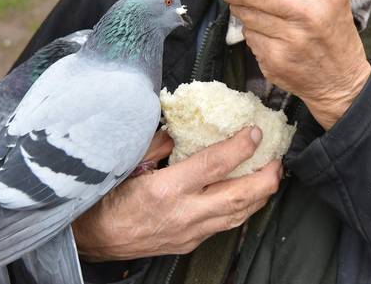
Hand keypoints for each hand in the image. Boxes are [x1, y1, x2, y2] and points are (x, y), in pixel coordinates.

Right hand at [73, 127, 281, 260]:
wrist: (93, 238)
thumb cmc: (106, 199)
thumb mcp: (129, 163)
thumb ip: (159, 144)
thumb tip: (180, 128)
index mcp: (167, 189)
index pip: (214, 165)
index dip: (240, 148)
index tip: (254, 132)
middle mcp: (184, 213)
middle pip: (239, 197)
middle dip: (266, 176)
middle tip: (276, 157)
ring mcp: (190, 232)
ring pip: (238, 215)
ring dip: (260, 194)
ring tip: (270, 174)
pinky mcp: (190, 243)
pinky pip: (225, 225)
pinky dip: (242, 208)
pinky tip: (247, 196)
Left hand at [221, 0, 370, 128]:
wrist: (342, 80)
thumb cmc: (331, 31)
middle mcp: (310, 14)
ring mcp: (291, 40)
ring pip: (247, 13)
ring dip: (239, 7)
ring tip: (246, 6)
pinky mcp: (276, 60)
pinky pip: (249, 36)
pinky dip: (249, 29)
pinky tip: (262, 31)